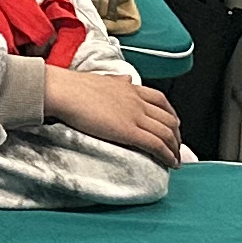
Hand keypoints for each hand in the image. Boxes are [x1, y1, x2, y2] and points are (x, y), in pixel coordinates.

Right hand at [46, 66, 186, 162]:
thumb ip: (117, 82)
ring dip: (175, 148)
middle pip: (169, 119)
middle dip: (176, 135)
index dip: (171, 115)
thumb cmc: (74, 86)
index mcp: (130, 88)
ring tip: (175, 159)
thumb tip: (126, 80)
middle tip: (176, 146)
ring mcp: (135, 116)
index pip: (161, 101)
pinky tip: (171, 163)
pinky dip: (168, 155)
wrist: (64, 91)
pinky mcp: (130, 132)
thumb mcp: (101, 79)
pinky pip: (157, 145)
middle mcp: (137, 101)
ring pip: (167, 133)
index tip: (172, 126)